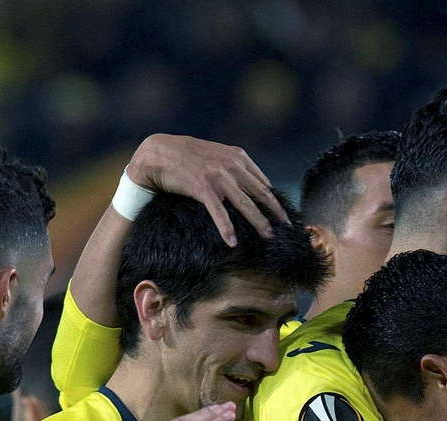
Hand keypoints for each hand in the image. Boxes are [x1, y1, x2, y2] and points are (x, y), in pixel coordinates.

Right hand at [127, 134, 285, 244]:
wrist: (158, 152)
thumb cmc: (187, 156)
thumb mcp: (216, 154)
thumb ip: (234, 166)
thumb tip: (252, 185)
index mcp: (238, 157)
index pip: (263, 182)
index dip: (275, 201)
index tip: (284, 215)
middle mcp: (231, 165)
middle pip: (261, 194)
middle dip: (276, 213)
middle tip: (288, 229)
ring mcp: (218, 177)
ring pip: (246, 204)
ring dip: (259, 223)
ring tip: (269, 237)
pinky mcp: (202, 188)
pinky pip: (219, 212)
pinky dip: (226, 229)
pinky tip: (233, 242)